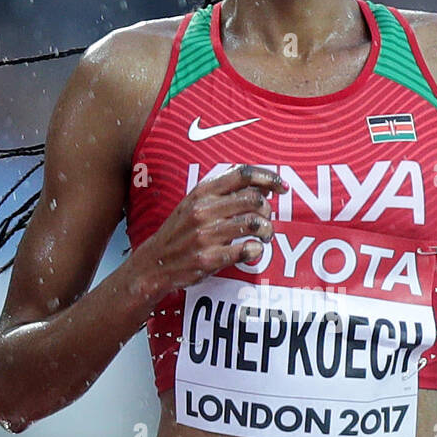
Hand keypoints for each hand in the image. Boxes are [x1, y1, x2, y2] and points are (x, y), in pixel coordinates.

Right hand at [142, 163, 286, 293]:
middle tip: (265, 220)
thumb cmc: (181, 232)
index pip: (242, 174)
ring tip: (264, 236)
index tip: (282, 187)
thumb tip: (263, 185)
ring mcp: (205, 234)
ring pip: (253, 223)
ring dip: (266, 230)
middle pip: (253, 199)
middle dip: (267, 210)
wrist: (155, 262)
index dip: (268, 177)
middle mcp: (203, 210)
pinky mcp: (209, 258)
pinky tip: (254, 250)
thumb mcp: (196, 203)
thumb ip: (225, 193)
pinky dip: (256, 249)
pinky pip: (245, 250)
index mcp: (202, 192)